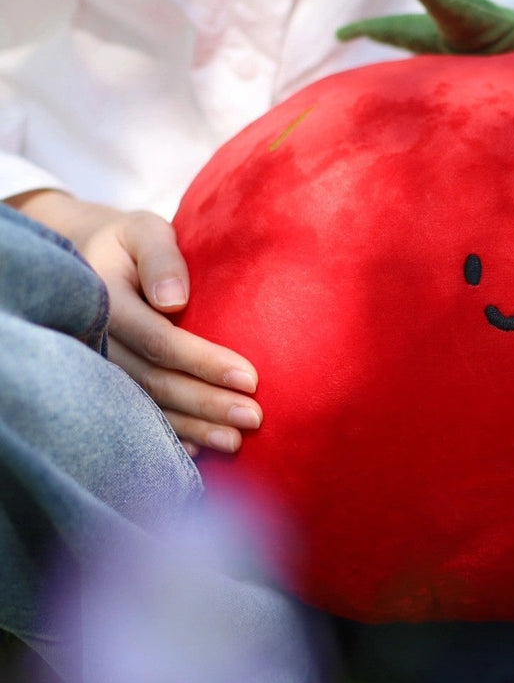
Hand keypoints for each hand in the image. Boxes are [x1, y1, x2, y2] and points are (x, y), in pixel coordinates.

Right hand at [9, 190, 261, 454]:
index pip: (159, 341)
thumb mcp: (145, 231)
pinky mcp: (107, 382)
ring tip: (236, 442)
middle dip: (206, 404)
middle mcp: (97, 340)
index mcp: (106, 301)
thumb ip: (161, 258)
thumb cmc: (131, 241)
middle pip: (155, 382)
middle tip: (253, 418)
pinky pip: (137, 417)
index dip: (204, 362)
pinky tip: (202, 451)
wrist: (90, 256)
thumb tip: (174, 300)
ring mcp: (99, 367)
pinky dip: (170, 437)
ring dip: (193, 428)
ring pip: (147, 406)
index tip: (250, 378)